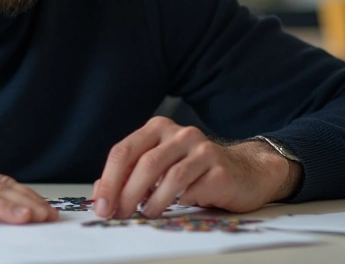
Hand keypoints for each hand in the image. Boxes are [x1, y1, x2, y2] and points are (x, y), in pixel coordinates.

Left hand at [92, 116, 302, 218]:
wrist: (244, 172)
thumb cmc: (194, 171)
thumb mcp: (159, 167)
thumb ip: (129, 175)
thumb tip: (100, 194)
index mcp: (158, 128)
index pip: (124, 151)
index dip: (108, 180)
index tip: (100, 206)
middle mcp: (180, 133)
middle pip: (144, 163)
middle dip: (125, 194)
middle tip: (118, 216)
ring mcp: (202, 149)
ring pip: (169, 177)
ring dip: (153, 202)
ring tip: (146, 214)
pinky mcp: (220, 169)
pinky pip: (194, 189)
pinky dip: (180, 202)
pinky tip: (179, 207)